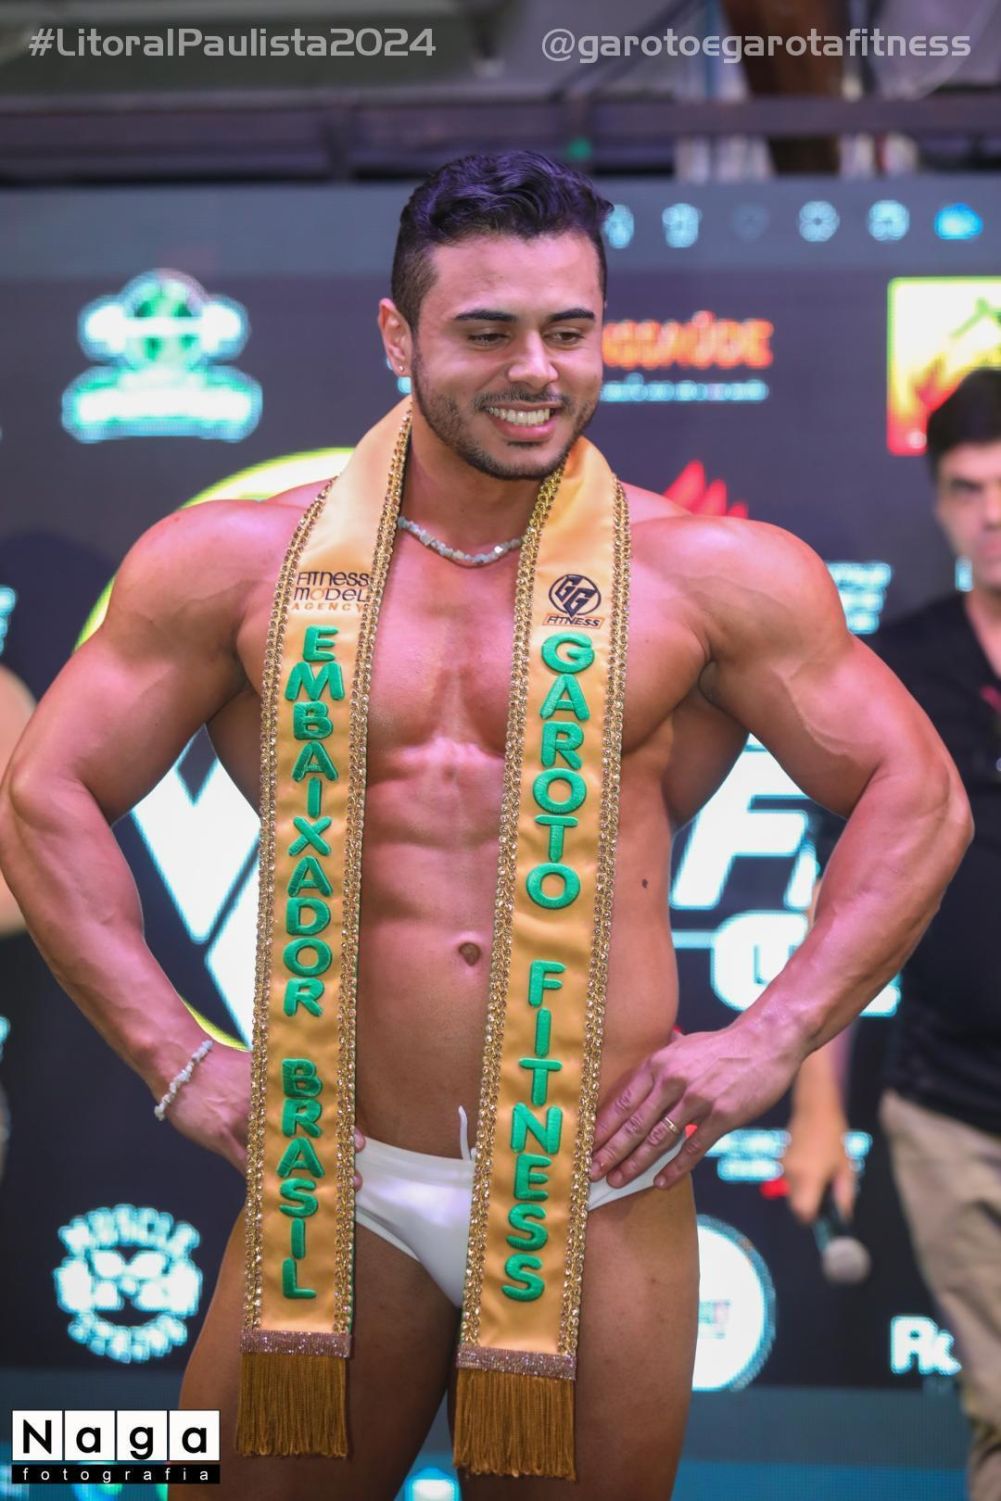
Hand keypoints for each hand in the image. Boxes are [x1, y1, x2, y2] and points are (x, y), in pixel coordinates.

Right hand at [162, 1042, 367, 1186]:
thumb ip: (283, 1088)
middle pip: (305, 1138)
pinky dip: (264, 1186)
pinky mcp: (224, 1139)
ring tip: (326, 1197)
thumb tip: (308, 1106)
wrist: (182, 1063)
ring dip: (304, 1179)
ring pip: (282, 1157)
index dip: (340, 1129)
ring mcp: (246, 1122)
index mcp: (280, 1086)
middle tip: (354, 1181)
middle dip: (330, 1161)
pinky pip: (248, 1168)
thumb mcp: (259, 1070)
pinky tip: (280, 1203)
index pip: (316, 1111)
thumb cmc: (223, 1066)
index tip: (360, 1145)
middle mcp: (268, 1103)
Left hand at [589, 1021, 801, 1192]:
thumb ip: (656, 1072)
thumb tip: (631, 1096)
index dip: (602, 1127)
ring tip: (618, 1181)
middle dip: (610, 1151)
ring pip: (658, 1139)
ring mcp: (698, 1100)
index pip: (622, 1102)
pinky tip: (661, 1182)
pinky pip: (692, 1148)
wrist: (764, 1042)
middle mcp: (673, 1082)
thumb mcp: (679, 1049)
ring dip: (635, 1164)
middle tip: (592, 1171)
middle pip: (634, 1124)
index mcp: (658, 1065)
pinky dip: (675, 1168)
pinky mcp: (722, 1116)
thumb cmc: (719, 1048)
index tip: (585, 1146)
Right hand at [783, 1109, 855, 1224]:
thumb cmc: (834, 1138)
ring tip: (821, 1175)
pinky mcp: (781, 1159)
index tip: (822, 1216)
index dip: (811, 1219)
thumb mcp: (845, 1168)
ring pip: (792, 1192)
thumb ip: (844, 1195)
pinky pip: (789, 1179)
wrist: (814, 1109)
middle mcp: (792, 1174)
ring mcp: (784, 1166)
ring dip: (804, 1192)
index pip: (802, 1212)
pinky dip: (799, 1180)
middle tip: (824, 1197)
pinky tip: (812, 1165)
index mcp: (809, 1178)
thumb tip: (844, 1216)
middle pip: (795, 1205)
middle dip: (808, 1207)